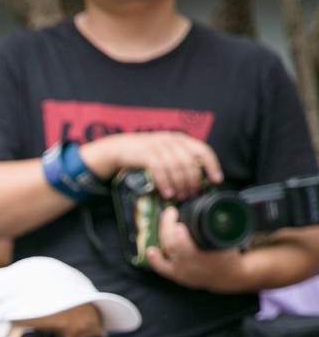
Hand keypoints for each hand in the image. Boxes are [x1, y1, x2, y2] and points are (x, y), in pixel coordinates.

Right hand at [83, 131, 221, 200]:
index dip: (212, 165)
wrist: (120, 148)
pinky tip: (167, 193)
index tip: (216, 180)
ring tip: (180, 196)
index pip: (202, 150)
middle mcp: (171, 140)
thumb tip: (197, 179)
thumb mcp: (166, 153)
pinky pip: (159, 170)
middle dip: (192, 181)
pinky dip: (165, 183)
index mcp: (180, 139)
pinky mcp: (145, 154)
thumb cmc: (146, 154)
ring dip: (179, 184)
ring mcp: (158, 146)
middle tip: (191, 194)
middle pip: (189, 162)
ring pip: (176, 167)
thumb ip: (180, 160)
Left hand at [146, 208, 253, 291]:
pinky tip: (150, 250)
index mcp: (207, 258)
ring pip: (167, 253)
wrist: (229, 277)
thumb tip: (212, 208)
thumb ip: (222, 228)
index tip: (179, 223)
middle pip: (173, 247)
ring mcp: (183, 272)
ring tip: (163, 222)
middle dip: (168, 228)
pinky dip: (155, 259)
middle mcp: (192, 266)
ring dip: (162, 237)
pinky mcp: (177, 276)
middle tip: (169, 213)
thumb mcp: (230, 241)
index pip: (188, 247)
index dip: (180, 236)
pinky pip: (162, 268)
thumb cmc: (229, 257)